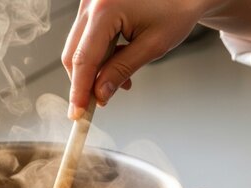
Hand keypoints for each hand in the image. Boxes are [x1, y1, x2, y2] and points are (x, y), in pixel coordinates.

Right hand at [61, 0, 250, 119]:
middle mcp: (92, 2)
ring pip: (79, 47)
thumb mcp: (153, 46)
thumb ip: (122, 70)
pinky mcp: (94, 6)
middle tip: (99, 103)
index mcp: (105, 8)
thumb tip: (100, 94)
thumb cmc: (176, 10)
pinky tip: (118, 63)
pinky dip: (99, 56)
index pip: (84, 59)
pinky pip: (87, 38)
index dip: (79, 90)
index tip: (78, 114)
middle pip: (74, 54)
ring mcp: (90, 2)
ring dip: (95, 70)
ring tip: (122, 81)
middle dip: (85, 82)